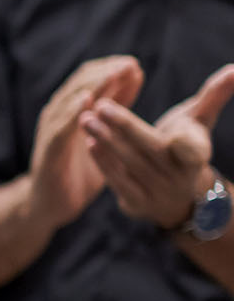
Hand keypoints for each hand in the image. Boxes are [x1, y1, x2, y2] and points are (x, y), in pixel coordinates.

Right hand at [27, 56, 143, 228]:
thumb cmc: (79, 171)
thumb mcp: (102, 136)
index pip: (90, 79)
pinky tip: (87, 101)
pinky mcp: (49, 149)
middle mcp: (59, 114)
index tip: (135, 66)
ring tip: (114, 74)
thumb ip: (112, 111)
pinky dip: (73, 111)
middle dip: (106, 71)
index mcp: (72, 110)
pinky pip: (61, 126)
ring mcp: (52, 130)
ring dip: (93, 85)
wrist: (51, 203)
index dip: (112, 70)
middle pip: (81, 82)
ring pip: (70, 99)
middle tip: (130, 64)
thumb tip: (131, 80)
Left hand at [82, 64, 233, 228]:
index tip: (176, 136)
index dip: (187, 145)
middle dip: (126, 127)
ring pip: (131, 165)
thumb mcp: (198, 121)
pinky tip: (90, 142)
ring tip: (86, 119)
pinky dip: (104, 162)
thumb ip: (214, 96)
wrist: (178, 196)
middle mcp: (180, 177)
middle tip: (101, 105)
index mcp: (197, 156)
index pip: (194, 150)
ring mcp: (158, 193)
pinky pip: (118, 181)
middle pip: (152, 150)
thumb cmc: (184, 146)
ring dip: (107, 141)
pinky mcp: (137, 204)